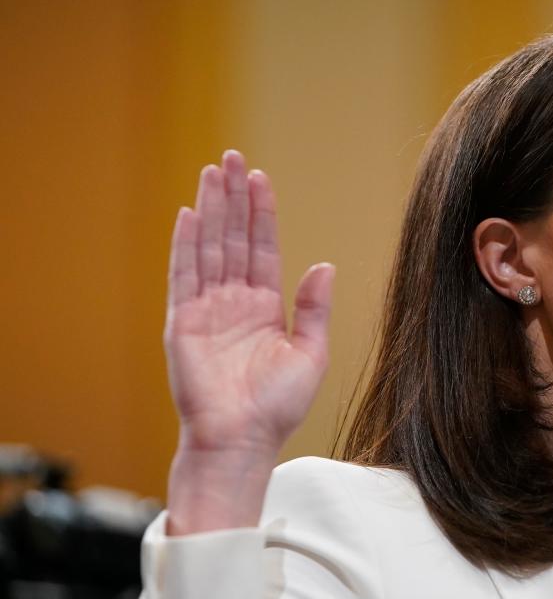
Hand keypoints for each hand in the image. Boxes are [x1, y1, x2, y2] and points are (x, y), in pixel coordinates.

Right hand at [164, 150, 333, 455]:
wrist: (243, 440)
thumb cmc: (277, 406)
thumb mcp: (310, 353)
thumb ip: (314, 308)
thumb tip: (324, 264)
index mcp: (265, 306)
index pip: (263, 248)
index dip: (262, 213)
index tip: (260, 178)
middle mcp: (234, 302)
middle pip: (233, 238)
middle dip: (233, 198)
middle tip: (232, 157)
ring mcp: (206, 309)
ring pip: (208, 247)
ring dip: (210, 209)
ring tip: (212, 171)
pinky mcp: (181, 322)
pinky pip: (183, 276)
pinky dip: (184, 244)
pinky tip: (188, 214)